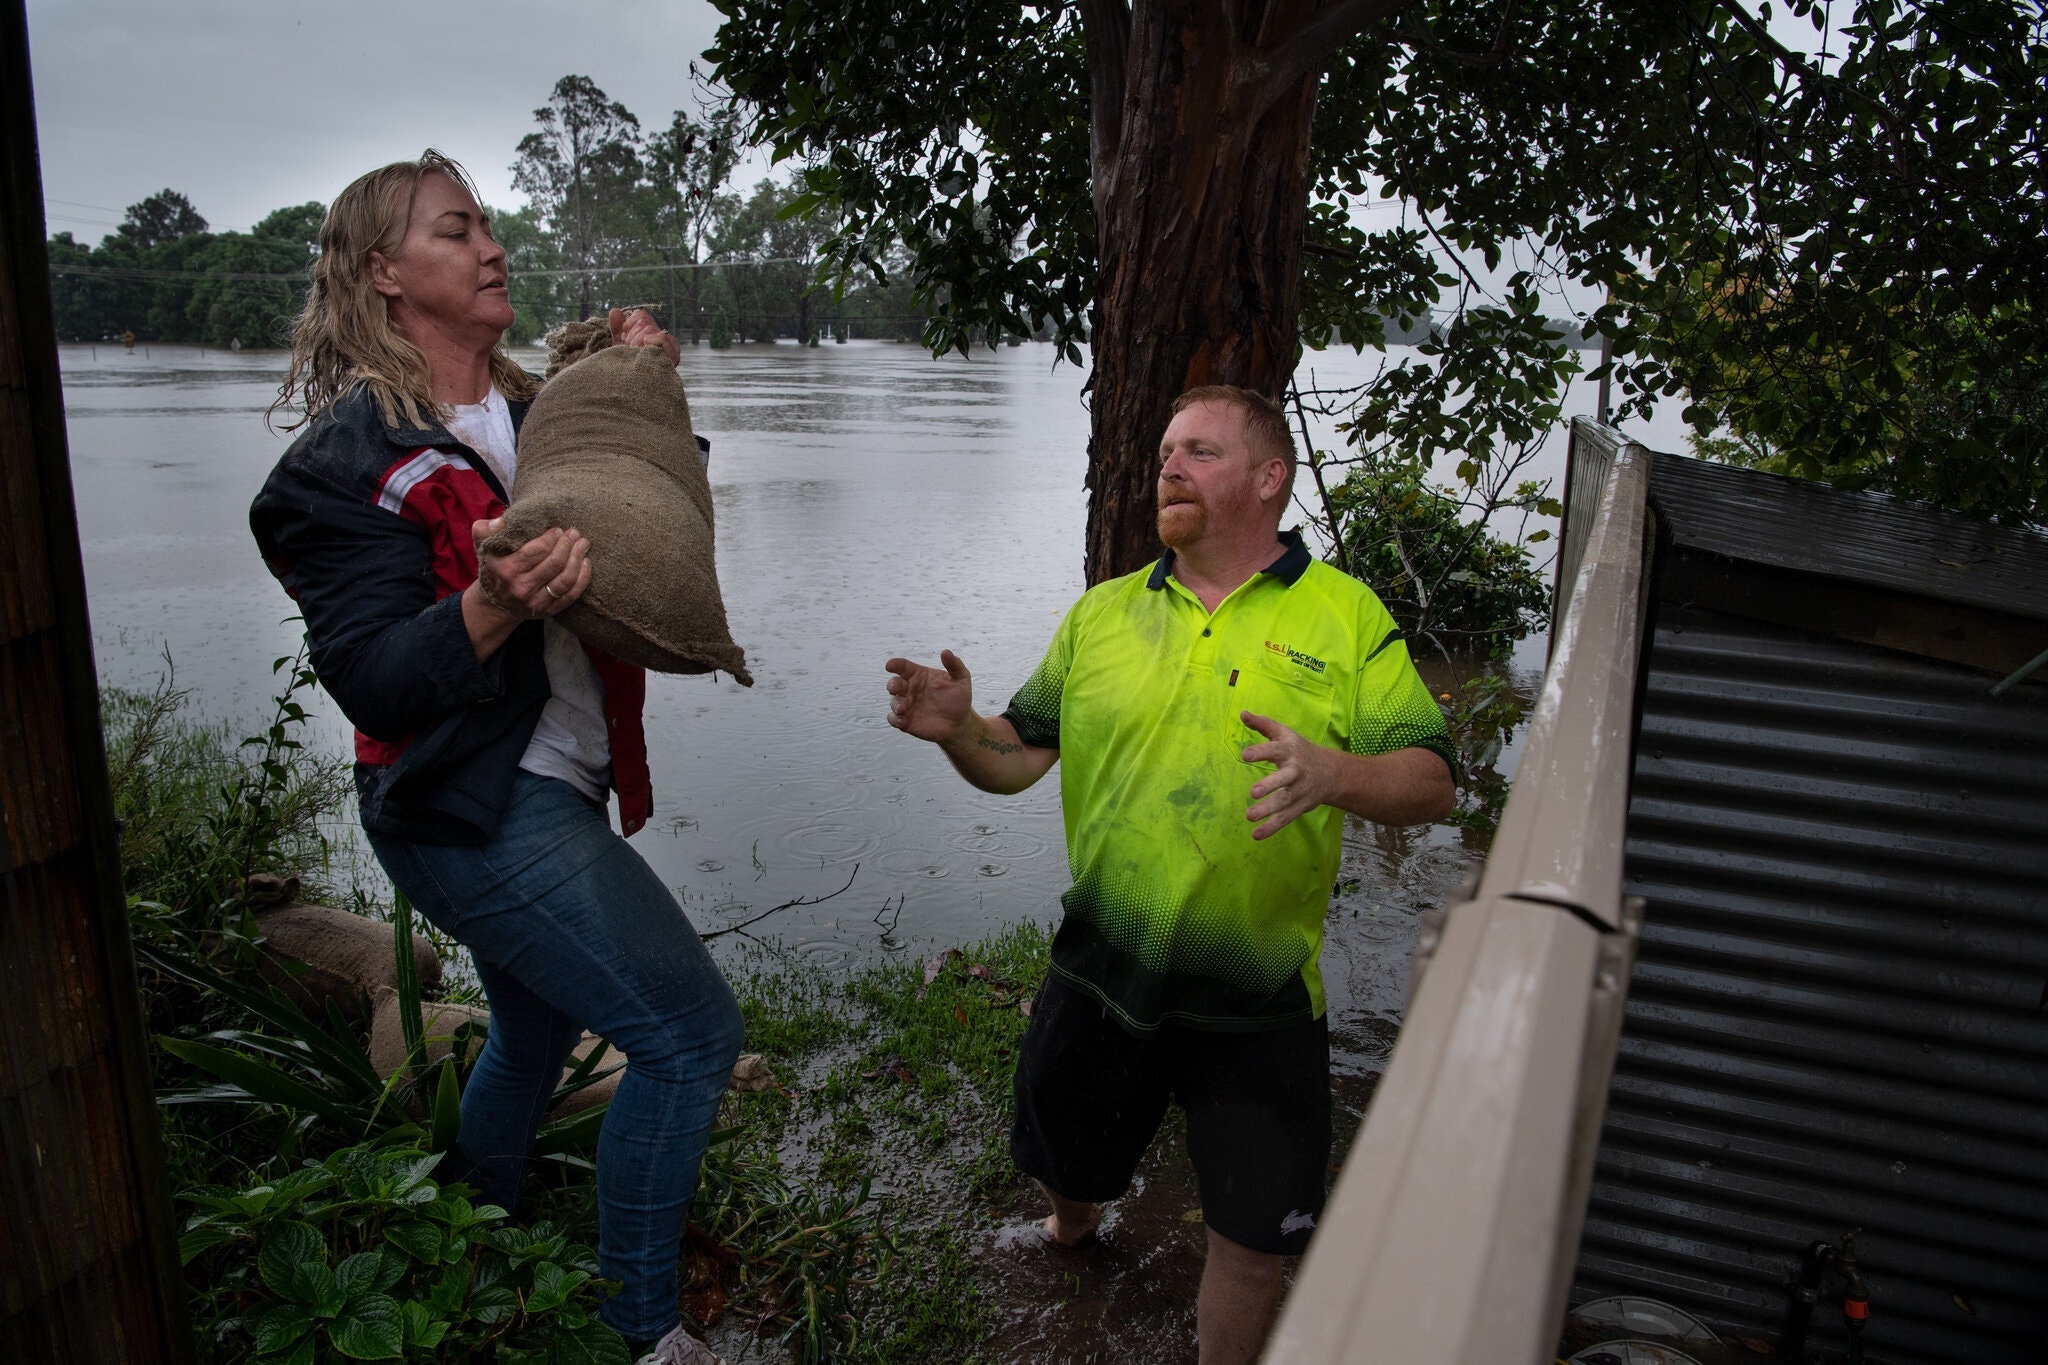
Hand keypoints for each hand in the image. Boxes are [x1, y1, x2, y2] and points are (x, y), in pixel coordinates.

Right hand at [470, 517, 590, 619]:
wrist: (496, 604)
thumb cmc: (494, 569)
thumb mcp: (483, 547)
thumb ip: (485, 530)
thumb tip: (502, 521)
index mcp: (507, 569)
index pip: (536, 550)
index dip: (551, 538)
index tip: (557, 530)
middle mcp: (522, 588)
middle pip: (554, 563)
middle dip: (568, 545)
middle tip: (575, 533)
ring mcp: (536, 601)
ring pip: (565, 579)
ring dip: (578, 559)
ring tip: (583, 544)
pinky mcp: (548, 611)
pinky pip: (571, 595)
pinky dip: (583, 578)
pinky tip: (586, 563)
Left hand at [608, 307, 680, 366]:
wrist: (626, 394)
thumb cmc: (624, 372)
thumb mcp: (619, 349)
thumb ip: (617, 330)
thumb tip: (615, 311)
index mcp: (650, 339)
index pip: (642, 316)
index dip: (630, 322)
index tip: (623, 335)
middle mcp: (661, 343)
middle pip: (645, 322)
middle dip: (632, 334)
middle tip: (629, 349)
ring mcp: (667, 352)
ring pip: (650, 329)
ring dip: (637, 340)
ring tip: (633, 353)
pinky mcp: (671, 360)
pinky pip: (665, 339)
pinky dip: (655, 339)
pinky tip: (645, 345)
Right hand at [884, 650, 974, 743]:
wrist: (959, 722)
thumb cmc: (958, 698)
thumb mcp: (961, 679)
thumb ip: (954, 665)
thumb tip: (945, 652)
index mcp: (919, 675)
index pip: (903, 667)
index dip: (895, 664)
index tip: (890, 665)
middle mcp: (910, 689)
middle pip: (895, 683)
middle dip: (892, 685)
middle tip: (896, 688)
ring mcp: (907, 705)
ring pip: (894, 702)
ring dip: (896, 704)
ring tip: (902, 708)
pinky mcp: (906, 721)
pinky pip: (894, 719)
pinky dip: (895, 719)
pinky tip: (902, 721)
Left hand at [1241, 711, 1338, 839]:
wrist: (1332, 773)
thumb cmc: (1300, 750)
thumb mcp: (1284, 734)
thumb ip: (1263, 725)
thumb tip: (1243, 713)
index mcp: (1290, 751)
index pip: (1275, 749)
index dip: (1261, 752)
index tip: (1245, 756)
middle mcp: (1296, 771)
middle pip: (1284, 779)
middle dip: (1270, 785)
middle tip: (1252, 792)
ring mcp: (1299, 791)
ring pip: (1284, 802)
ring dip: (1268, 810)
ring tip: (1249, 816)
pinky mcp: (1299, 807)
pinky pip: (1285, 818)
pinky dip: (1272, 828)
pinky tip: (1256, 835)